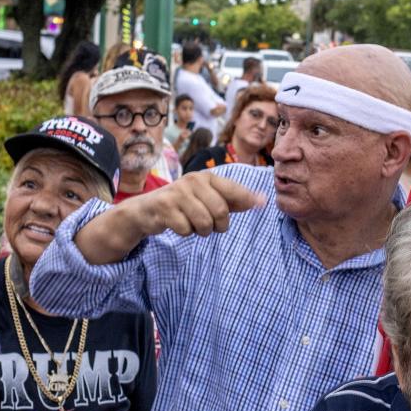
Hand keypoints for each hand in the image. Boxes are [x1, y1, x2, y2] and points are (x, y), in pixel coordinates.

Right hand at [125, 171, 265, 237]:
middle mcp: (193, 180)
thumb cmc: (185, 205)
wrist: (147, 210)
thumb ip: (234, 199)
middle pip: (220, 211)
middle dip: (219, 226)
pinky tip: (178, 224)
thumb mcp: (209, 198)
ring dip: (201, 231)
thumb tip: (263, 200)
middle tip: (211, 226)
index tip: (262, 205)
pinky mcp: (164, 207)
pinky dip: (185, 232)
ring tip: (194, 225)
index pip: (233, 189)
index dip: (248, 199)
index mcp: (207, 177)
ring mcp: (177, 193)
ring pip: (203, 222)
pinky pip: (186, 229)